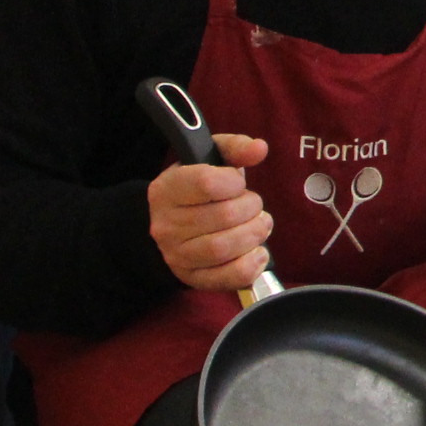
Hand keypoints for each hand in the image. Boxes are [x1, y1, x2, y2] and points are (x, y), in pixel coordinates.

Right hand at [150, 134, 274, 291]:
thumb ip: (236, 148)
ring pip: (225, 247)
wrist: (176, 223)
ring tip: (258, 224)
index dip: (234, 182)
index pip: (207, 184)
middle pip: (224, 216)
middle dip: (252, 208)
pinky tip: (258, 251)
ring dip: (255, 234)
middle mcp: (166, 225)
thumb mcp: (212, 158)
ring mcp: (177, 255)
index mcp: (167, 190)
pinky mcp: (193, 278)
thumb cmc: (200, 188)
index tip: (237, 182)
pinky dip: (252, 264)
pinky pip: (228, 277)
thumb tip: (259, 148)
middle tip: (254, 205)